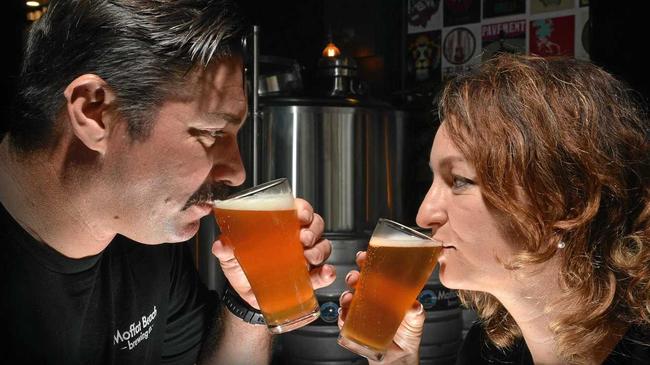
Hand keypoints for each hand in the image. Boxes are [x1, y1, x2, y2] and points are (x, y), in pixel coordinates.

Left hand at [211, 198, 335, 307]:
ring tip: (308, 258)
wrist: (247, 297)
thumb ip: (226, 249)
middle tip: (303, 239)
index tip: (301, 216)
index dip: (304, 209)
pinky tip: (324, 273)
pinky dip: (327, 274)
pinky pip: (324, 273)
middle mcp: (298, 238)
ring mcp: (306, 257)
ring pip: (323, 247)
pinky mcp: (310, 277)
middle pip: (316, 225)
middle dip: (313, 230)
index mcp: (281, 226)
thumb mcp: (232, 257)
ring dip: (319, 251)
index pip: (299, 209)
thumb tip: (222, 244)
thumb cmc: (244, 268)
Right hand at [338, 251, 424, 364]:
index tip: (364, 257)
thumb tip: (414, 305)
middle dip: (353, 276)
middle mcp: (371, 299)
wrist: (399, 359)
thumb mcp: (416, 319)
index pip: (374, 271)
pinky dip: (342, 315)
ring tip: (349, 297)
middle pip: (357, 282)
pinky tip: (345, 314)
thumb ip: (416, 312)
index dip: (367, 262)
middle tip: (355, 277)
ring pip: (347, 298)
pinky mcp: (354, 326)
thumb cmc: (407, 336)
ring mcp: (361, 312)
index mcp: (385, 291)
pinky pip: (344, 319)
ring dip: (345, 295)